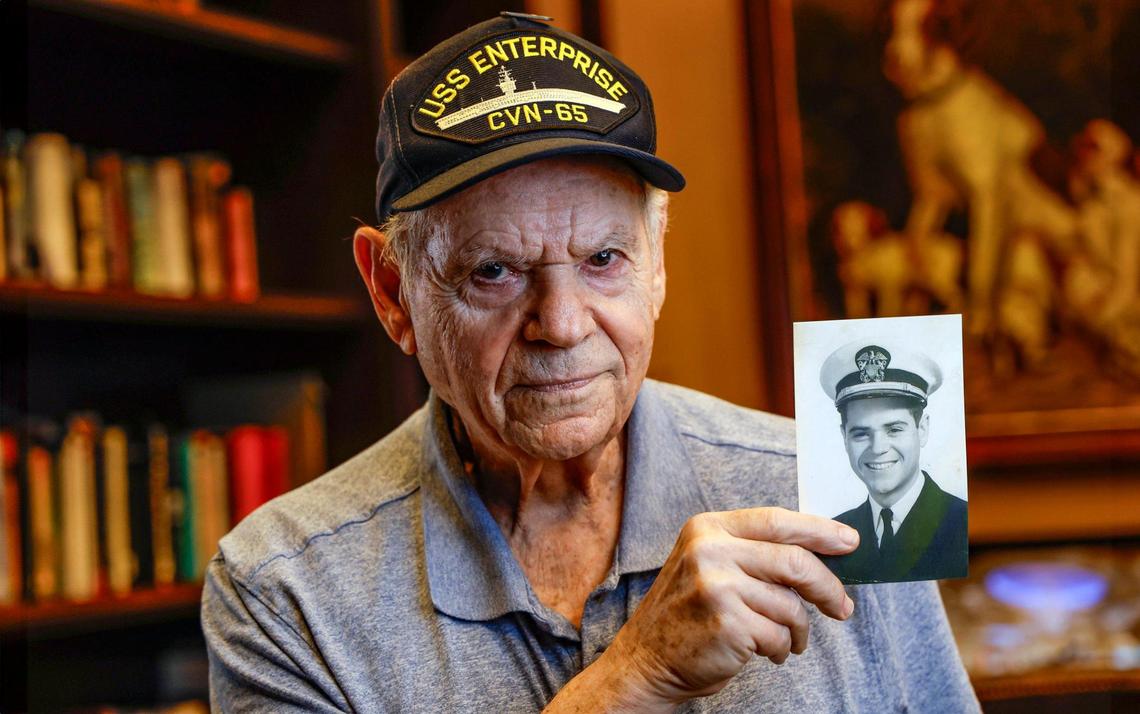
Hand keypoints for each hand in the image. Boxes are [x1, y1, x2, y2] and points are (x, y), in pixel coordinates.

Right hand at [602, 508, 857, 707]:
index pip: (777, 521)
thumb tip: (820, 552)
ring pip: (791, 605)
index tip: (849, 541)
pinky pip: (779, 635)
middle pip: (794, 561)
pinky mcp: (727, 622)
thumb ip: (753, 552)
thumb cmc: (687, 614)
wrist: (646, 660)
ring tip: (785, 640)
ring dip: (797, 630)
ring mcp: (717, 586)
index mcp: (708, 528)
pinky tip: (766, 652)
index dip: (819, 531)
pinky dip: (780, 649)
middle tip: (842, 607)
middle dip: (827, 587)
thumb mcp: (709, 565)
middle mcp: (709, 550)